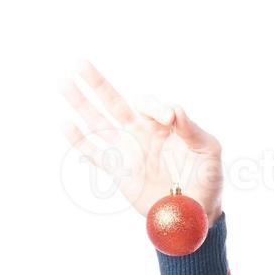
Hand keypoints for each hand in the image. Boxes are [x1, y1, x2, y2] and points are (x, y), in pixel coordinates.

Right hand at [60, 59, 222, 223]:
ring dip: (81, 103)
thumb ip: (193, 131)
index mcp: (165, 125)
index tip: (168, 119)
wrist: (195, 211)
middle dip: (99, 84)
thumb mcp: (208, 152)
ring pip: (99, 121)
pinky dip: (79, 140)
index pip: (149, 105)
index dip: (154, 107)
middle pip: (115, 102)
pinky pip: (94, 153)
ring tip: (64, 82)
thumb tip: (175, 110)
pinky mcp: (118, 170)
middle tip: (81, 63)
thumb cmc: (208, 179)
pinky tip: (65, 124)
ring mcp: (128, 150)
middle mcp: (142, 132)